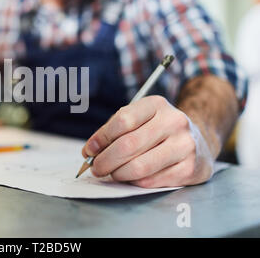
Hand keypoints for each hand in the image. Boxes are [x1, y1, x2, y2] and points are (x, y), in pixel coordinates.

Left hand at [82, 96, 214, 187]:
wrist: (198, 140)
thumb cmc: (159, 130)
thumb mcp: (140, 119)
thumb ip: (115, 131)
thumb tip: (90, 152)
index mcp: (157, 105)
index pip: (123, 120)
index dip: (101, 138)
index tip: (89, 150)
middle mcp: (174, 122)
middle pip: (128, 145)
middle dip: (105, 160)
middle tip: (95, 168)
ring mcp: (184, 145)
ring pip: (139, 166)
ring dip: (118, 174)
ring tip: (111, 174)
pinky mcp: (190, 168)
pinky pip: (152, 180)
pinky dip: (135, 182)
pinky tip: (131, 178)